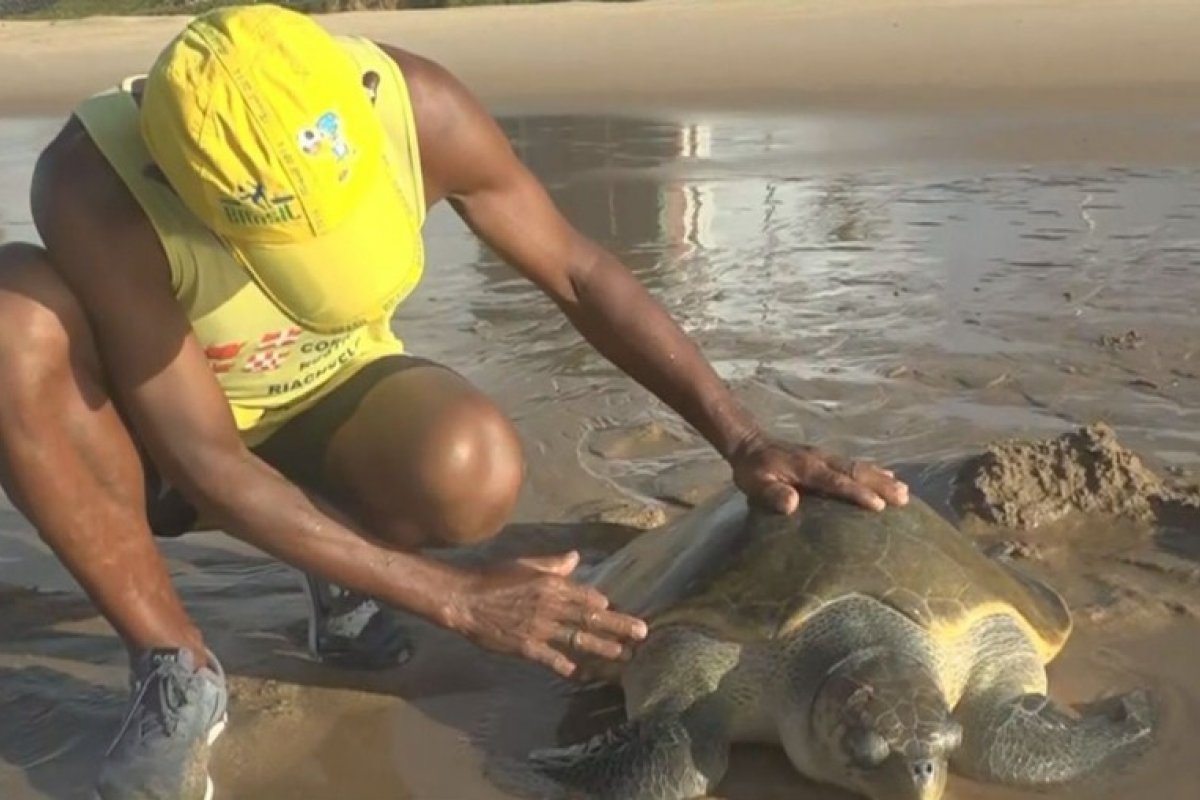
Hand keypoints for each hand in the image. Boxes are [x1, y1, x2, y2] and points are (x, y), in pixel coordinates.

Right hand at [448, 551, 648, 677]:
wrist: (465, 598)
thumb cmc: (494, 577)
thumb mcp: (527, 563)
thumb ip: (554, 564)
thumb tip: (575, 557)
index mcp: (552, 585)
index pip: (588, 597)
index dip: (607, 608)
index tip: (625, 614)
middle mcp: (551, 606)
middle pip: (591, 619)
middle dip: (619, 627)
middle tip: (642, 634)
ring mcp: (540, 628)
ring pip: (578, 640)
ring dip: (603, 649)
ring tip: (624, 656)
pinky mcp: (526, 646)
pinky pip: (552, 659)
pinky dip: (569, 667)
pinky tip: (583, 674)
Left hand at [729, 434, 908, 513]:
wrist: (750, 443)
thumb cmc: (753, 470)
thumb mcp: (755, 484)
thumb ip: (771, 494)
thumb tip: (791, 503)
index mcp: (806, 468)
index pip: (836, 481)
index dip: (857, 493)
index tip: (878, 505)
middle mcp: (821, 459)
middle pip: (856, 471)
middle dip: (881, 485)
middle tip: (904, 498)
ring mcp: (826, 457)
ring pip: (859, 466)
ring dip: (882, 478)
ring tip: (905, 492)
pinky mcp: (826, 458)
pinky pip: (854, 464)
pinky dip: (873, 470)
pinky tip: (888, 476)